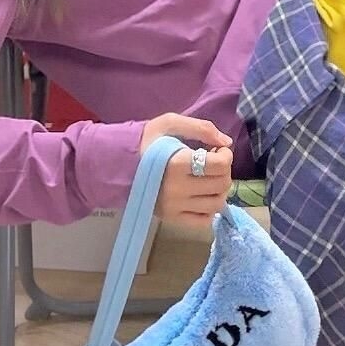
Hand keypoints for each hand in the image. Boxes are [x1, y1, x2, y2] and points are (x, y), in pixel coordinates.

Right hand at [139, 113, 233, 228]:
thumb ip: (201, 128)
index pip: (220, 165)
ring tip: (209, 178)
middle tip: (214, 162)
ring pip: (216, 205)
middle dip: (224, 171)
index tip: (217, 149)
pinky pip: (203, 221)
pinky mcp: (171, 219)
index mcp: (177, 164)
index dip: (226, 155)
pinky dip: (210, 209)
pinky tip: (202, 195)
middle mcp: (177, 189)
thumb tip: (226, 142)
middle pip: (221, 185)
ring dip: (220, 190)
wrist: (118, 165)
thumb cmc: (146, 141)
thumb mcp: (170, 123)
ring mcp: (174, 207)